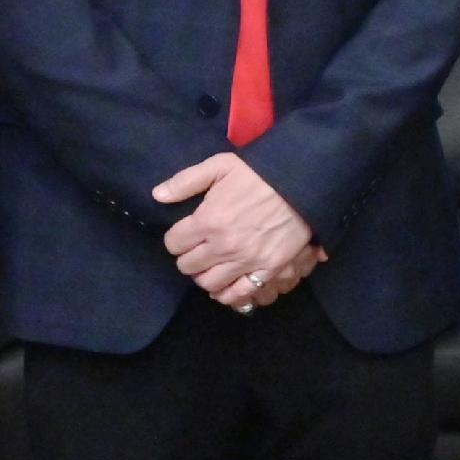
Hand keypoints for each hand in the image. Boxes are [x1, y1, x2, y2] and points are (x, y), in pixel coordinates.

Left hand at [154, 152, 317, 308]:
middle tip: (198, 249)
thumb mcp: (220, 165)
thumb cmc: (259, 173)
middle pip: (188, 267)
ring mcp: (246, 261)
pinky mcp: (268, 270)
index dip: (176, 239)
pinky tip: (225, 286)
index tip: (184, 234)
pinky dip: (227, 294)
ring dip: (205, 276)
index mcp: (207, 220)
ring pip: (210, 284)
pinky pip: (239, 293)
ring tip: (211, 266)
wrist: (301, 183)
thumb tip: (157, 195)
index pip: (173, 244)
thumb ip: (185, 181)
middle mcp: (223, 246)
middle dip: (189, 258)